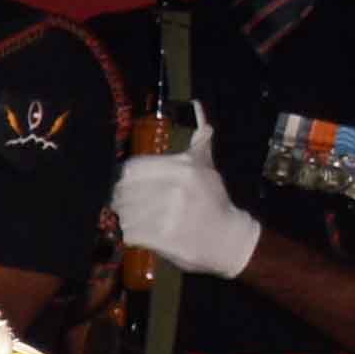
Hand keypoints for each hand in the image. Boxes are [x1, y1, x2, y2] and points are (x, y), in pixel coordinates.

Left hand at [113, 142, 262, 284]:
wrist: (230, 239)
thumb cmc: (214, 203)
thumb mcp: (208, 168)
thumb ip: (199, 143)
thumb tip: (201, 113)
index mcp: (183, 169)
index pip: (132, 168)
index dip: (127, 179)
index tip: (132, 187)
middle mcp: (174, 188)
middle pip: (124, 191)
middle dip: (125, 200)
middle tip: (134, 207)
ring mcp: (168, 214)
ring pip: (124, 213)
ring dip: (128, 218)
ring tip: (142, 220)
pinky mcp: (162, 237)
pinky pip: (130, 232)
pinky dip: (132, 234)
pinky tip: (145, 233)